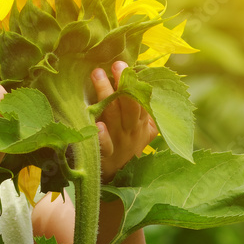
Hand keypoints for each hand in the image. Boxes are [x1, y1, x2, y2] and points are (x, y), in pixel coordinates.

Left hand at [91, 61, 158, 180]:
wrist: (119, 178)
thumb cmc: (128, 143)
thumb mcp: (144, 128)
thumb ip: (146, 107)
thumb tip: (143, 75)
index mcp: (141, 122)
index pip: (142, 99)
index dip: (134, 82)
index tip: (124, 64)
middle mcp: (131, 131)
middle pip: (129, 104)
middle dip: (122, 83)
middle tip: (114, 64)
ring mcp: (119, 143)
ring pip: (113, 116)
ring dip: (106, 95)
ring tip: (97, 74)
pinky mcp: (106, 156)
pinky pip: (105, 146)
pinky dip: (102, 136)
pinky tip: (98, 124)